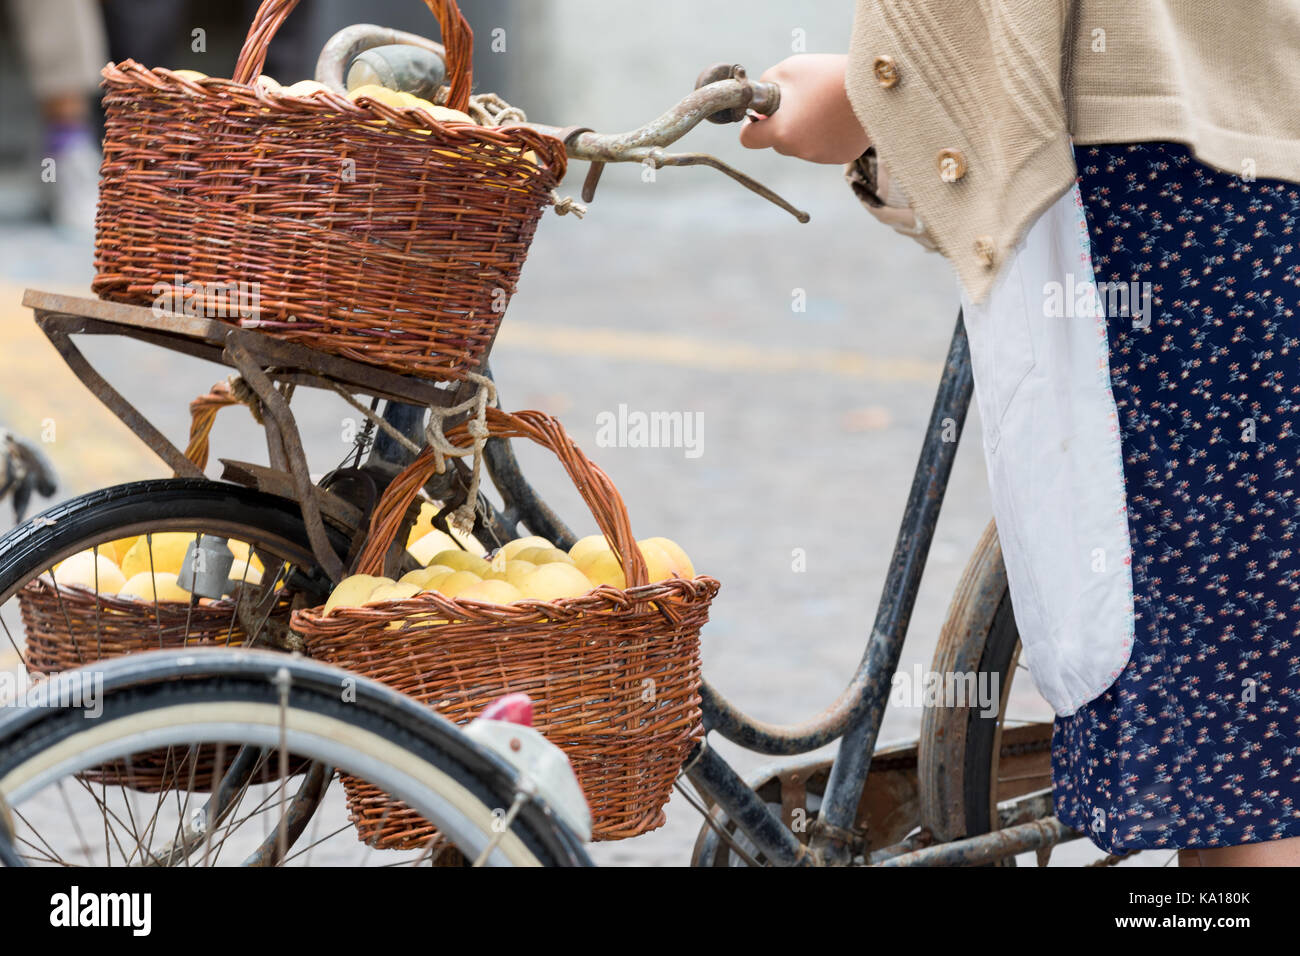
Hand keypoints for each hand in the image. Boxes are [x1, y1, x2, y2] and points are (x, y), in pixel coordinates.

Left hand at [739, 54, 869, 164]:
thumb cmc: (826, 75)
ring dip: (807, 129)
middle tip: (802, 101)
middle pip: (778, 141)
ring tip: (826, 104)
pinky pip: (825, 146)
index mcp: (781, 131)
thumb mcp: (788, 71)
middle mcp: (798, 150)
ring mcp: (820, 156)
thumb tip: (760, 104)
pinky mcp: (841, 156)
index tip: (759, 117)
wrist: (872, 86)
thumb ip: (766, 87)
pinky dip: (828, 134)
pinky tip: (840, 115)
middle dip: (783, 124)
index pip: (749, 139)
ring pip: (802, 144)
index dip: (752, 126)